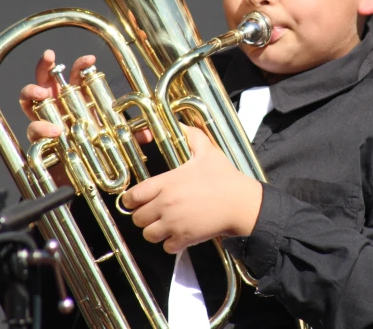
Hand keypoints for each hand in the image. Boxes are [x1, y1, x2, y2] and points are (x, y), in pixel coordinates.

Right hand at [18, 50, 153, 143]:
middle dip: (45, 65)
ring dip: (32, 90)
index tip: (91, 60)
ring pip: (29, 98)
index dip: (81, 65)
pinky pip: (33, 129)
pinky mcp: (38, 138)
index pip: (76, 76)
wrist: (82, 176)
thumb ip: (130, 134)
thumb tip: (147, 134)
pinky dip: (40, 128)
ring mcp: (45, 119)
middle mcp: (58, 105)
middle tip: (50, 57)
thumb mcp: (116, 139)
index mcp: (77, 99)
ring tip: (43, 94)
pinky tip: (53, 131)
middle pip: (45, 78)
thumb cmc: (95, 149)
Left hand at [120, 125, 262, 253]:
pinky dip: (170, 243)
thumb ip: (191, 135)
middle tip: (154, 213)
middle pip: (137, 218)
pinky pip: (166, 247)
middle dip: (144, 216)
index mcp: (167, 183)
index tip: (136, 201)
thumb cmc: (225, 177)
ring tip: (165, 225)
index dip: (131, 200)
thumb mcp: (207, 150)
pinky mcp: (185, 238)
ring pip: (148, 234)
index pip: (132, 196)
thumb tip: (182, 125)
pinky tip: (179, 235)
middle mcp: (166, 204)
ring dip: (155, 231)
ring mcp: (174, 223)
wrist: (241, 202)